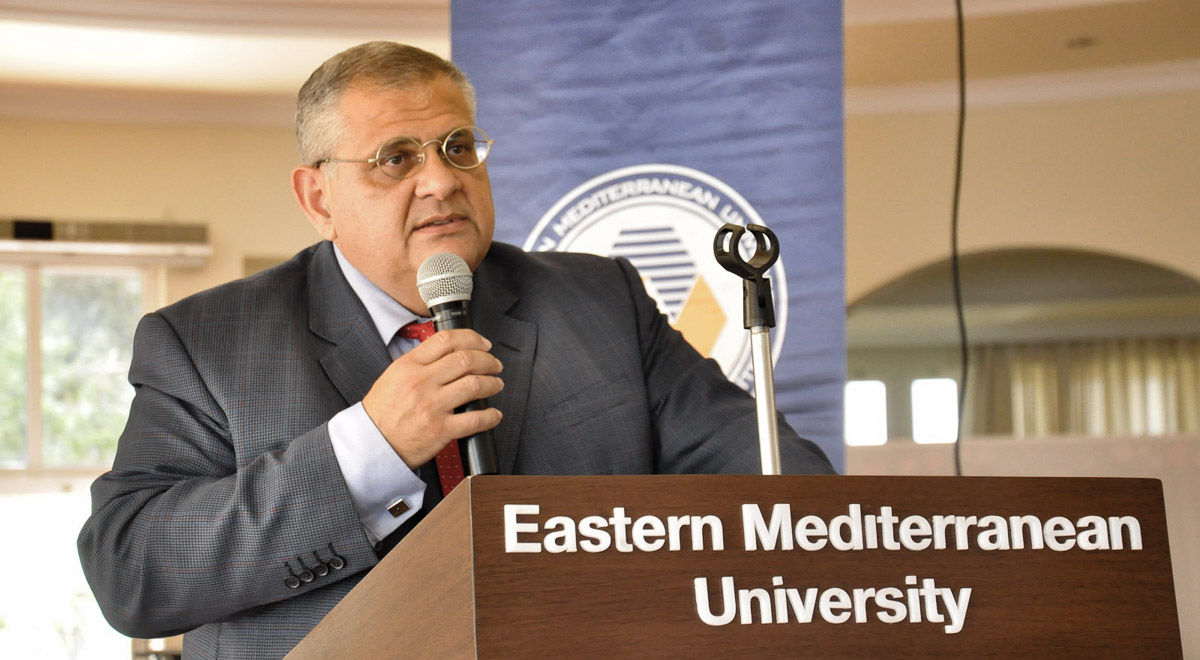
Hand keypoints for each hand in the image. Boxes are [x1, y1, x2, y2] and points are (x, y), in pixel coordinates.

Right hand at [361, 328, 503, 466]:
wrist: (371, 443)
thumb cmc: (382, 412)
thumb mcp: (393, 376)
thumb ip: (419, 362)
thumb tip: (448, 353)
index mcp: (409, 366)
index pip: (446, 340)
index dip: (472, 338)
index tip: (482, 344)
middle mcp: (421, 382)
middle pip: (466, 359)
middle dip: (488, 360)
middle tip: (494, 364)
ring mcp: (432, 406)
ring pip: (474, 385)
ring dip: (493, 383)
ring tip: (496, 384)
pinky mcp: (440, 430)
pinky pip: (474, 420)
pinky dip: (490, 416)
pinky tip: (494, 414)